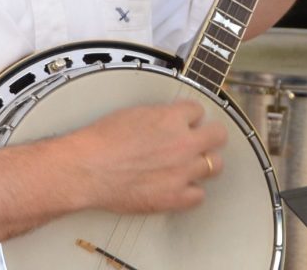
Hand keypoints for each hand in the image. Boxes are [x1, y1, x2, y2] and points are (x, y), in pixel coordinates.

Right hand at [62, 100, 226, 213]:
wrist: (88, 168)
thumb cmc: (103, 140)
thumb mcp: (135, 112)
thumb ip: (160, 115)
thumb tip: (169, 119)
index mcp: (172, 118)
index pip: (198, 109)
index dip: (190, 115)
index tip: (187, 121)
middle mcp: (183, 143)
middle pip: (218, 135)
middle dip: (210, 135)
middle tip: (201, 139)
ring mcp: (182, 172)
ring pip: (215, 165)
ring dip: (204, 162)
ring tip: (191, 163)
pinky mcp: (175, 197)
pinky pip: (199, 195)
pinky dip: (191, 191)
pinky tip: (179, 185)